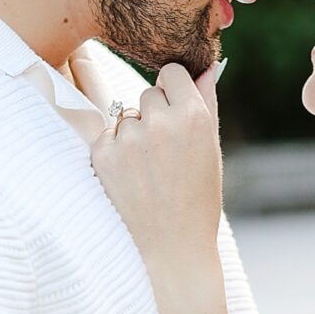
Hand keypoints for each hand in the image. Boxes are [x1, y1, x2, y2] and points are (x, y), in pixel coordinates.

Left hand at [92, 62, 222, 269]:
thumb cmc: (197, 199)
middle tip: (165, 153)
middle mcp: (161, 122)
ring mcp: (129, 139)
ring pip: (126, 116)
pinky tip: (132, 179)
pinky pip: (108, 136)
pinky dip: (116, 153)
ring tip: (149, 171)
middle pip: (148, 93)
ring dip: (134, 135)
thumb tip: (206, 66)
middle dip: (155, 115)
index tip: (176, 110)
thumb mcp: (211, 150)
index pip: (172, 73)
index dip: (173, 91)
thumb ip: (207, 102)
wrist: (171, 248)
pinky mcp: (103, 154)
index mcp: (194, 116)